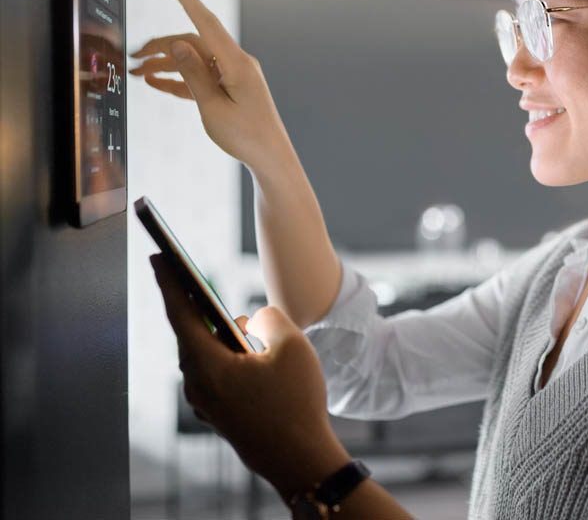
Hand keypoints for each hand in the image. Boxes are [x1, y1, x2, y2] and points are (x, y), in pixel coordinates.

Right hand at [129, 0, 291, 171]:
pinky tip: (156, 82)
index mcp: (236, 64)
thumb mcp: (212, 107)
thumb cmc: (246, 135)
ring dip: (166, 65)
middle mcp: (237, 64)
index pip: (207, 23)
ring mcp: (234, 75)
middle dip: (161, 47)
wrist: (269, 157)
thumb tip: (178, 43)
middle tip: (133, 57)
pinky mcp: (231, 88)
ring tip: (138, 73)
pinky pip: (202, 77)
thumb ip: (194, 74)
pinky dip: (180, 79)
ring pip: (195, 60)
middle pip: (193, 44)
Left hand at [149, 254, 349, 501]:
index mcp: (208, 366)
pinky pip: (218, 374)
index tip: (158, 256)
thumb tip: (251, 321)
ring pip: (207, 355)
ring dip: (220, 334)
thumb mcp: (291, 346)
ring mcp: (208, 403)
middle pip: (192, 334)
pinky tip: (248, 350)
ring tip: (235, 317)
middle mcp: (199, 386)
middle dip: (196, 305)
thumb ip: (267, 318)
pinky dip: (228, 355)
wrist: (301, 460)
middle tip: (186, 274)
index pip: (181, 314)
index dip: (170, 281)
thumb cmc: (296, 403)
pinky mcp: (221, 414)